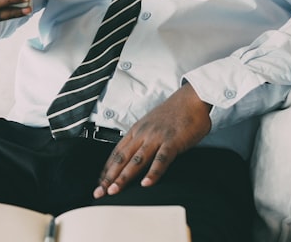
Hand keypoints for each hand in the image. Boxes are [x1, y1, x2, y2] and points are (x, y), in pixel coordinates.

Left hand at [93, 83, 211, 197]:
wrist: (191, 98)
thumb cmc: (174, 113)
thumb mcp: (151, 125)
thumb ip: (143, 139)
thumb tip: (136, 155)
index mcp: (136, 131)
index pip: (116, 153)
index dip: (106, 169)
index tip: (99, 183)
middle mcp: (142, 134)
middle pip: (121, 158)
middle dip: (108, 177)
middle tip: (99, 192)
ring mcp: (156, 138)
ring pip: (136, 160)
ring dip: (124, 176)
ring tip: (114, 190)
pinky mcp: (172, 141)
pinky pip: (161, 159)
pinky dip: (153, 172)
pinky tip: (147, 184)